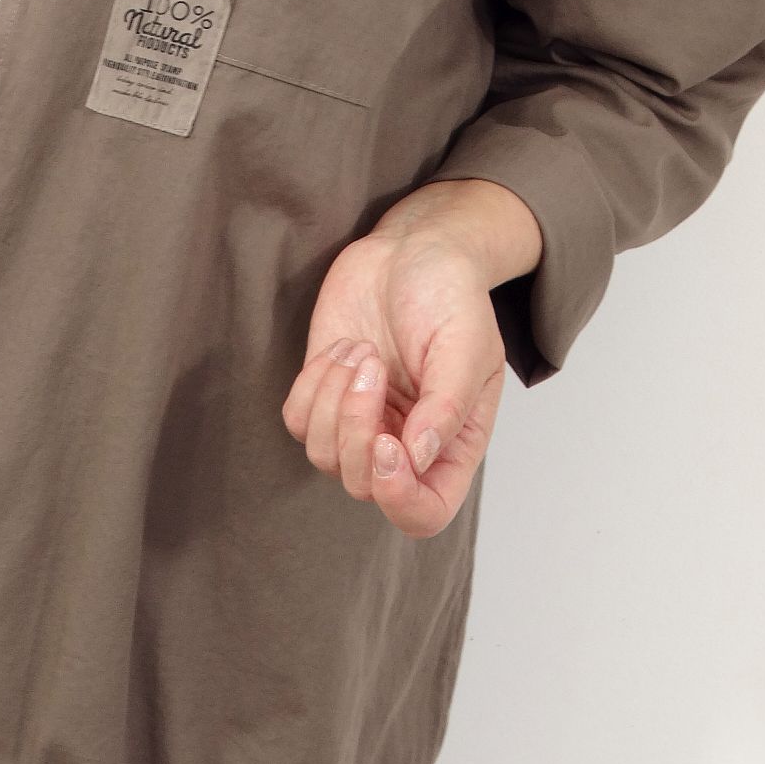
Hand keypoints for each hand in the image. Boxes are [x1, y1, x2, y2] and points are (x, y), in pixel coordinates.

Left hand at [280, 180, 539, 537]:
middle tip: (373, 364)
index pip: (424, 513)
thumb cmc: (450, 295)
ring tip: (363, 350)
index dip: (399, 498)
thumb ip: (447, 406)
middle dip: (355, 428)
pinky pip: (297, 422)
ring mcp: (360, 422)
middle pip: (363, 486)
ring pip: (322, 456)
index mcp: (451, 445)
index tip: (387, 443)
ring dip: (334, 398)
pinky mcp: (323, 395)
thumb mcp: (466, 345)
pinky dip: (312, 385)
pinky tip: (342, 348)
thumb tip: (417, 459)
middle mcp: (404, 444)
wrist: (411, 250)